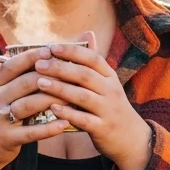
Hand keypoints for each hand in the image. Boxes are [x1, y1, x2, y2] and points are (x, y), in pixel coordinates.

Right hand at [0, 47, 66, 169]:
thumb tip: (44, 55)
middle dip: (50, 76)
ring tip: (73, 97)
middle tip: (71, 73)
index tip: (51, 50)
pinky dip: (49, 129)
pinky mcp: (7, 138)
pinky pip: (31, 132)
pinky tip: (64, 123)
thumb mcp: (0, 93)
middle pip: (24, 83)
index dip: (31, 56)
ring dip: (52, 99)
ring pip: (28, 105)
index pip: (12, 65)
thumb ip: (17, 77)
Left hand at [35, 32, 152, 169]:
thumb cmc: (110, 106)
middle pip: (85, 75)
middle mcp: (111, 91)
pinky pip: (84, 120)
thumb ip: (93, 61)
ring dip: (60, 88)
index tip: (52, 47)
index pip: (92, 58)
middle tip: (39, 64)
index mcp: (110, 76)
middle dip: (60, 68)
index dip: (72, 51)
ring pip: (83, 96)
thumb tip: (87, 32)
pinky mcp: (103, 128)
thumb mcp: (106, 82)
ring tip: (40, 82)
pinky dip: (68, 114)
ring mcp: (108, 110)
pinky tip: (52, 108)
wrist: (131, 138)